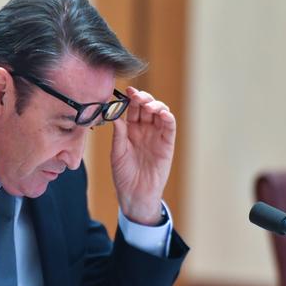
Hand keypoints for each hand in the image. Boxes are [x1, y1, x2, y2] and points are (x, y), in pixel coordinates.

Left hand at [111, 86, 175, 225]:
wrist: (135, 194)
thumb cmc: (123, 175)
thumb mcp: (117, 153)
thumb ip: (119, 135)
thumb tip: (115, 116)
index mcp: (130, 130)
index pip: (132, 109)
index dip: (131, 99)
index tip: (126, 91)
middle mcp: (144, 130)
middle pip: (146, 107)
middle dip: (143, 98)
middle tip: (137, 96)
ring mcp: (156, 136)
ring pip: (160, 113)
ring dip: (155, 105)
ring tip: (148, 106)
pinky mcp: (167, 144)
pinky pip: (169, 127)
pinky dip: (167, 117)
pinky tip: (161, 113)